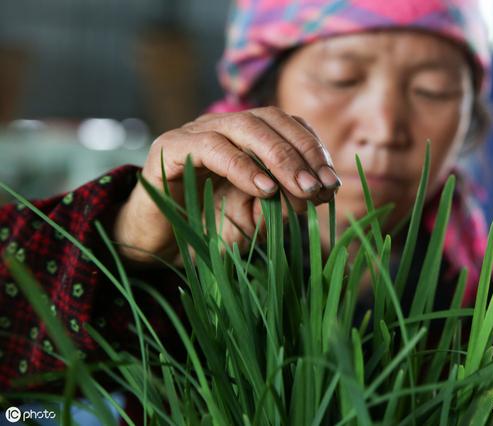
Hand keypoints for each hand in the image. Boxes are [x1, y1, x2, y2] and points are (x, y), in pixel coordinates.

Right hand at [113, 106, 340, 264]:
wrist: (158, 246)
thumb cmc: (209, 229)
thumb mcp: (257, 219)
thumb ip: (284, 203)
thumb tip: (318, 191)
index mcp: (246, 138)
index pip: (287, 125)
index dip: (312, 147)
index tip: (330, 181)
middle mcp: (222, 127)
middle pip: (270, 119)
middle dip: (302, 152)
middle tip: (320, 186)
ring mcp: (195, 133)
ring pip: (245, 126)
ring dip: (280, 156)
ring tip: (300, 188)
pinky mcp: (169, 148)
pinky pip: (211, 147)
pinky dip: (242, 166)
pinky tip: (264, 189)